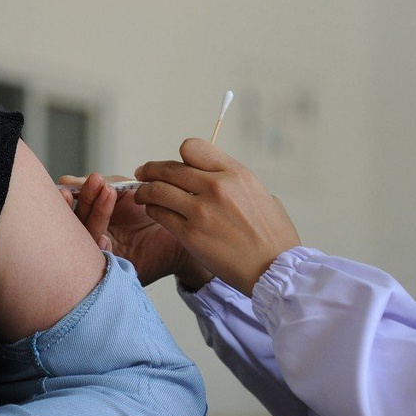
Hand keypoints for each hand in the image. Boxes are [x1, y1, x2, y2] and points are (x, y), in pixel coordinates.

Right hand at [59, 173, 210, 287]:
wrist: (187, 229)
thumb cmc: (157, 209)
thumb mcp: (128, 192)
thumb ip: (102, 186)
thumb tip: (66, 181)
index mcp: (94, 218)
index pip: (73, 209)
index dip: (68, 197)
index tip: (69, 183)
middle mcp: (95, 235)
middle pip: (75, 223)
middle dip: (83, 202)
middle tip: (92, 183)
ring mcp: (104, 253)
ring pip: (86, 239)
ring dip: (95, 215)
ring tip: (107, 192)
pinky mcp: (118, 269)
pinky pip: (101, 261)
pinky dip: (101, 248)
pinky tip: (104, 237)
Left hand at [133, 139, 300, 296]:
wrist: (274, 268)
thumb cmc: (272, 234)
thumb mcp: (260, 193)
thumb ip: (234, 181)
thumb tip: (214, 176)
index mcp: (235, 173)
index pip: (193, 147)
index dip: (181, 155)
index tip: (177, 164)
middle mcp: (217, 187)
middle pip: (169, 168)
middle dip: (151, 170)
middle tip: (142, 172)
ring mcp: (201, 211)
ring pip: (158, 190)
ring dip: (145, 191)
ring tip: (142, 195)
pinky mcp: (190, 235)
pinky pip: (159, 214)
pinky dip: (152, 210)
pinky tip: (153, 211)